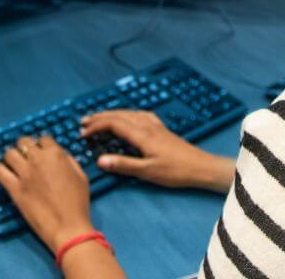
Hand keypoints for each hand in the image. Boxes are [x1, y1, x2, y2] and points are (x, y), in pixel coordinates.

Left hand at [0, 136, 94, 252]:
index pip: (43, 139)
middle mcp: (38, 160)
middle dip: (24, 147)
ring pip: (9, 153)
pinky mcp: (14, 188)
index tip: (40, 151)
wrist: (68, 227)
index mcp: (56, 155)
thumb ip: (68, 160)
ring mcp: (24, 173)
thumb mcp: (81, 176)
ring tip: (12, 163)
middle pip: (23, 142)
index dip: (42, 144)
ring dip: (11, 156)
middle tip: (25, 156)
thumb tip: (59, 154)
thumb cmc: (78, 204)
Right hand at [79, 110, 235, 192]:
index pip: (113, 123)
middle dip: (99, 117)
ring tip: (99, 118)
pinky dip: (127, 114)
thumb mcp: (148, 172)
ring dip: (111, 114)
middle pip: (118, 115)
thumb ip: (123, 165)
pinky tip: (128, 117)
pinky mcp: (161, 129)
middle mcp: (146, 125)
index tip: (82, 133)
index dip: (96, 126)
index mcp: (141, 134)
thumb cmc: (176, 171)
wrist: (201, 167)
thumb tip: (100, 160)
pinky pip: (139, 115)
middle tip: (83, 122)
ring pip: (128, 113)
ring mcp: (155, 125)